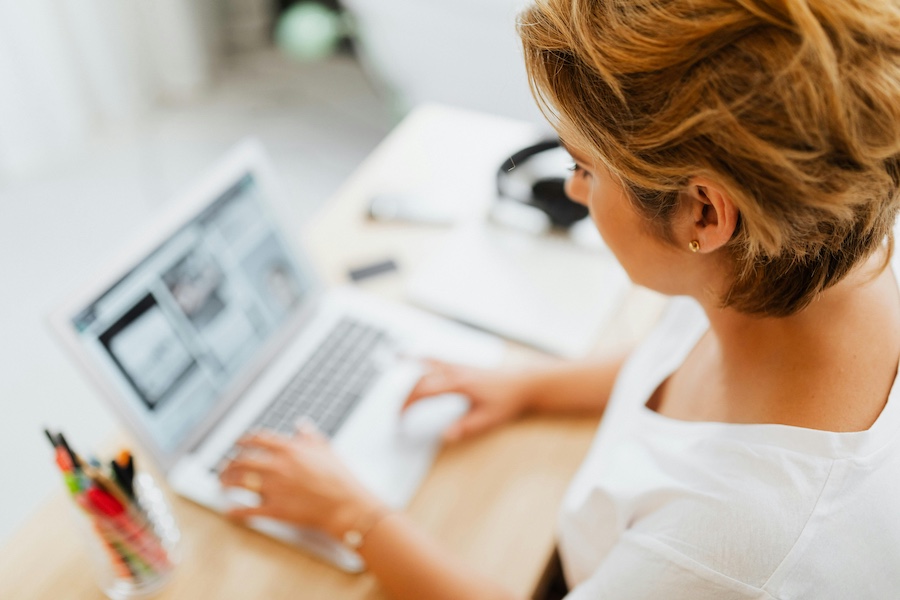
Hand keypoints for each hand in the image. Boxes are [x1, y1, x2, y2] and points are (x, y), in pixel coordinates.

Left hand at [218, 424, 382, 537]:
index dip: (242, 440)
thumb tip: (301, 424)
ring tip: (222, 483)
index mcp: (289, 449)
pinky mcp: (275, 509)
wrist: (346, 505)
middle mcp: (277, 466)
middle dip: (229, 463)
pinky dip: (235, 511)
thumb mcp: (326, 449)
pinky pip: (248, 510)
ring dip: (227, 482)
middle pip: (242, 461)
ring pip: (240, 483)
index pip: (256, 439)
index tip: (236, 443)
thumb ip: (309, 436)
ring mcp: (274, 488)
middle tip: (224, 466)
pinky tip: (228, 511)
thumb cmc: (340, 478)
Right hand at [403, 361, 534, 441]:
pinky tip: (415, 355)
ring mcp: (457, 365)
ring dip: (410, 364)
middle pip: (420, 377)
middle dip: (404, 393)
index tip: (400, 418)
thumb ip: (466, 427)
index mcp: (458, 383)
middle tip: (397, 411)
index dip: (408, 404)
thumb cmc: (507, 400)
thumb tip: (445, 436)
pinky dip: (422, 357)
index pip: (424, 390)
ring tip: (394, 358)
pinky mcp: (461, 365)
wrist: (523, 382)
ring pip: (427, 360)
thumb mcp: (488, 418)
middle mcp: (455, 370)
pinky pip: (436, 358)